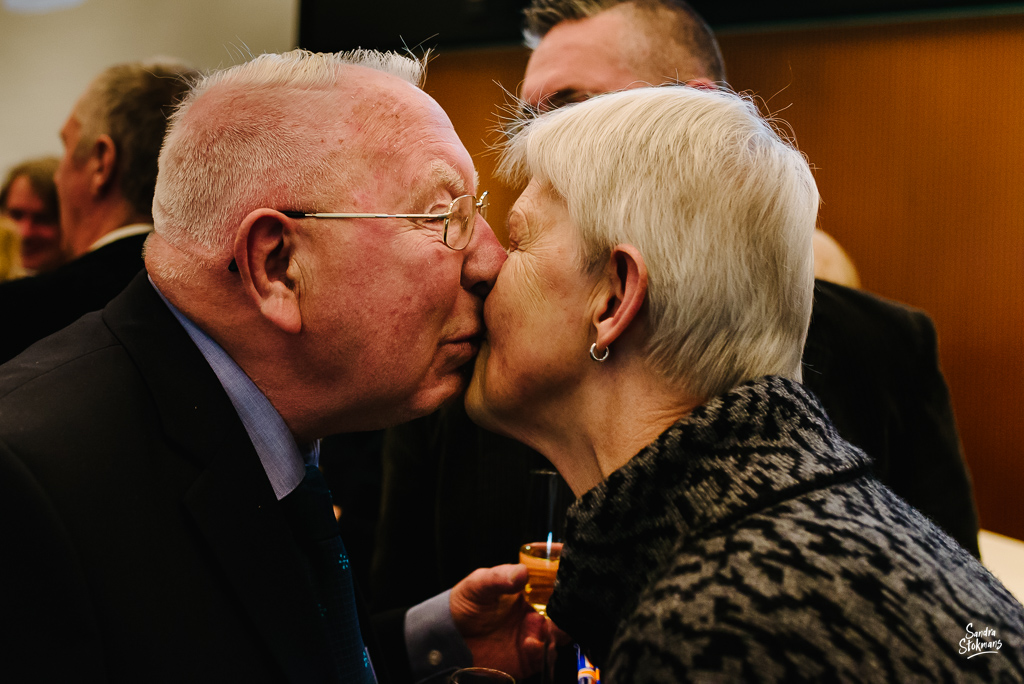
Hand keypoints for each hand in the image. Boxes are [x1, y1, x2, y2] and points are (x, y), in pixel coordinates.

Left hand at [449, 564, 559, 678]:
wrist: (451, 638)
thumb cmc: (465, 604)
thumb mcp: (479, 584)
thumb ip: (499, 577)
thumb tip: (522, 572)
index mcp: (530, 589)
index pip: (556, 581)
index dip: (565, 578)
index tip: (567, 577)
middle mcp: (537, 610)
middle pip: (565, 608)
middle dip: (566, 609)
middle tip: (554, 609)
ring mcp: (535, 633)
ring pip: (562, 631)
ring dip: (556, 630)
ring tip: (537, 627)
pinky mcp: (531, 656)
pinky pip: (547, 655)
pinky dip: (542, 650)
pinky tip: (529, 643)